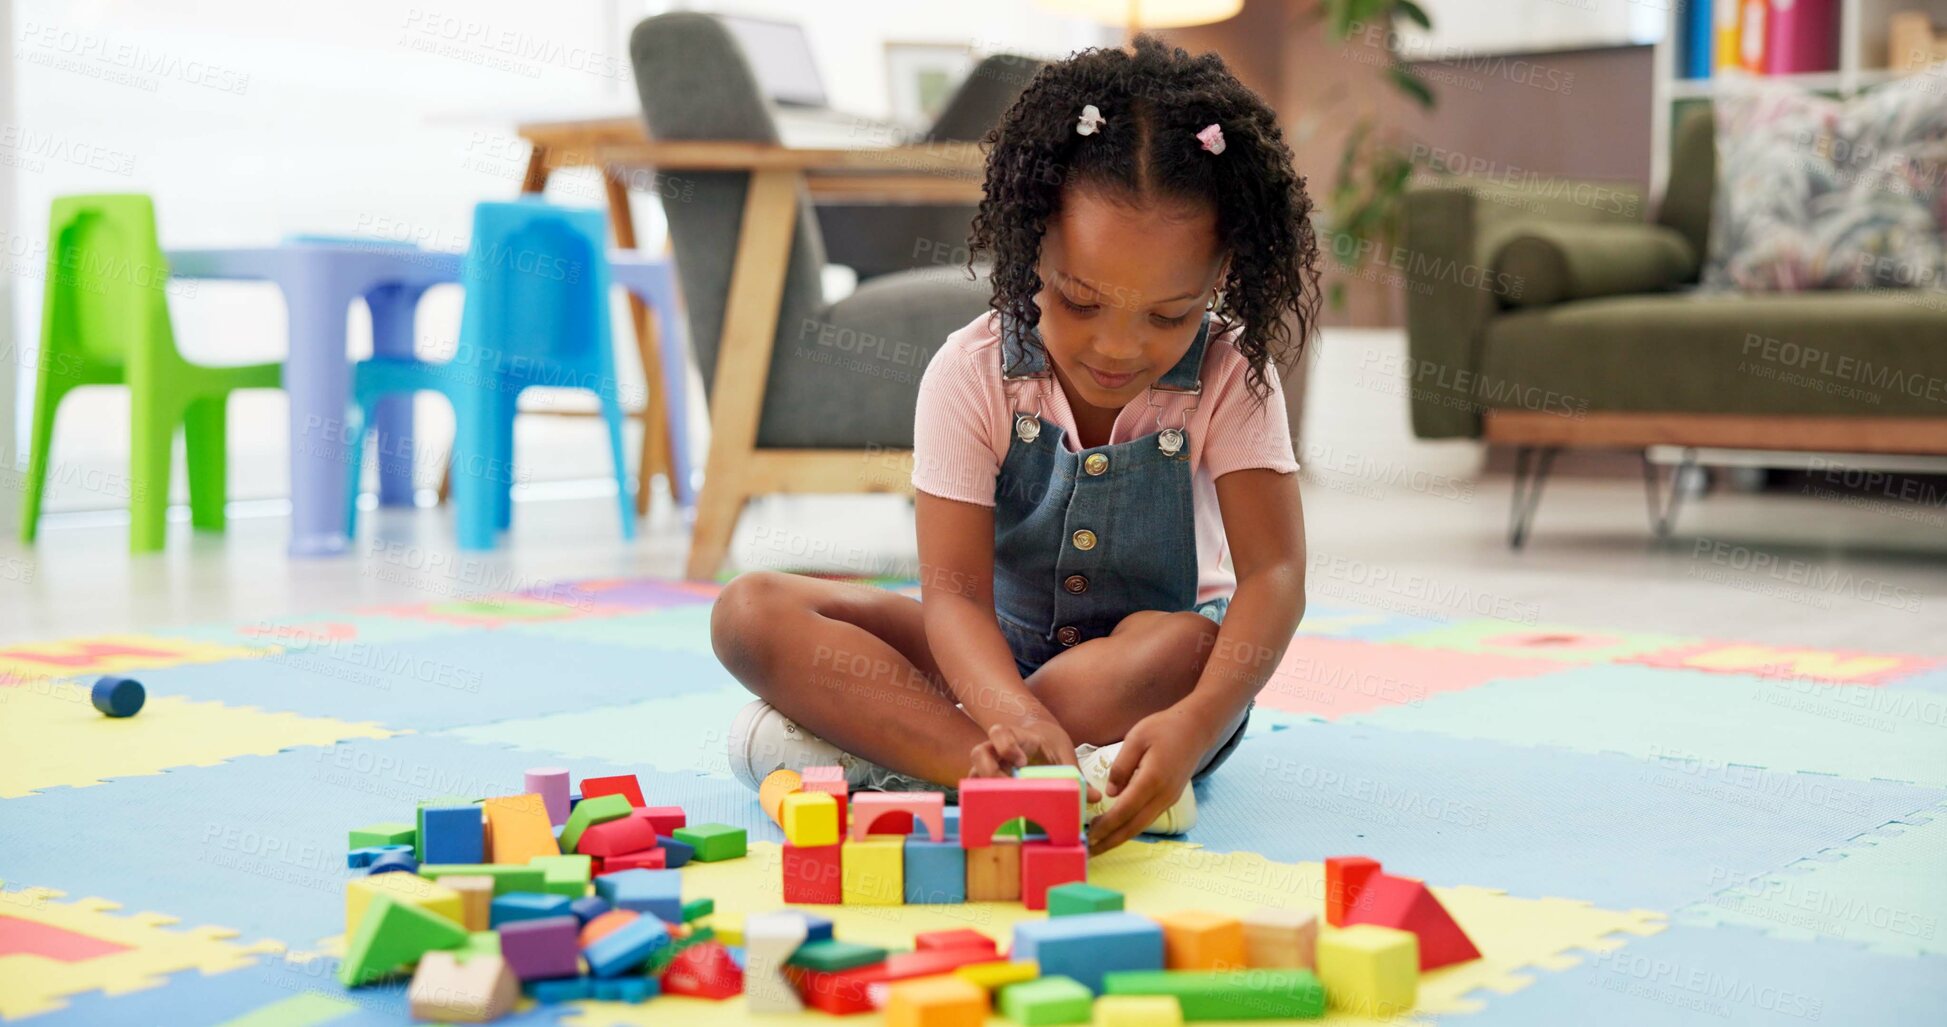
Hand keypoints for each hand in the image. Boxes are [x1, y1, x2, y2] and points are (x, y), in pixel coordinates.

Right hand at [968, 717, 1101, 803]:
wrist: (1038, 738)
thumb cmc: (1050, 745)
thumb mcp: (1064, 754)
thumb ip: (1076, 775)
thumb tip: (1095, 797)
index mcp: (1016, 737)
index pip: (1000, 733)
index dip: (1006, 746)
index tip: (1021, 762)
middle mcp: (996, 750)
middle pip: (978, 753)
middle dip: (989, 770)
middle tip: (1009, 786)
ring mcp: (990, 766)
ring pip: (972, 773)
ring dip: (984, 790)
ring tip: (1003, 805)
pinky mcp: (987, 781)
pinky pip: (976, 790)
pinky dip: (984, 802)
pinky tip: (999, 815)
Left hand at [1086, 708, 1206, 853]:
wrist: (1196, 728)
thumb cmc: (1164, 728)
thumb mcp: (1136, 738)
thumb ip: (1121, 766)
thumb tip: (1110, 793)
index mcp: (1152, 779)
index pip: (1124, 809)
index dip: (1106, 825)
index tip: (1088, 835)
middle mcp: (1163, 795)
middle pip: (1133, 826)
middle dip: (1110, 841)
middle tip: (1088, 851)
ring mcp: (1168, 799)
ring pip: (1141, 826)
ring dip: (1119, 838)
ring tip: (1099, 845)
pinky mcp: (1170, 799)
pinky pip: (1147, 819)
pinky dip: (1130, 828)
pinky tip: (1117, 830)